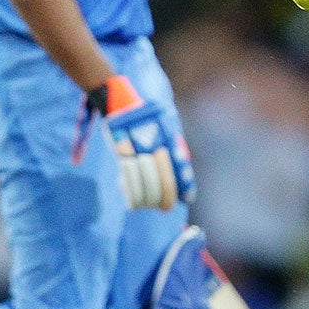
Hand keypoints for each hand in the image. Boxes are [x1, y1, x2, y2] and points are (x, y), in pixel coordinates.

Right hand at [88, 75, 194, 209]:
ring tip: (150, 205)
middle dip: (166, 196)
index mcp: (170, 138)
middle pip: (164, 177)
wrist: (122, 101)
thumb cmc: (147, 118)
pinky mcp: (121, 149)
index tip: (188, 198)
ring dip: (148, 198)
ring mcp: (138, 146)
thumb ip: (174, 150)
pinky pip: (127, 176)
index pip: (181, 166)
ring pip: (145, 181)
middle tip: (166, 207)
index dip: (185, 185)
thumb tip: (184, 177)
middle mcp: (156, 143)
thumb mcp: (165, 128)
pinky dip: (131, 193)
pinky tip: (135, 203)